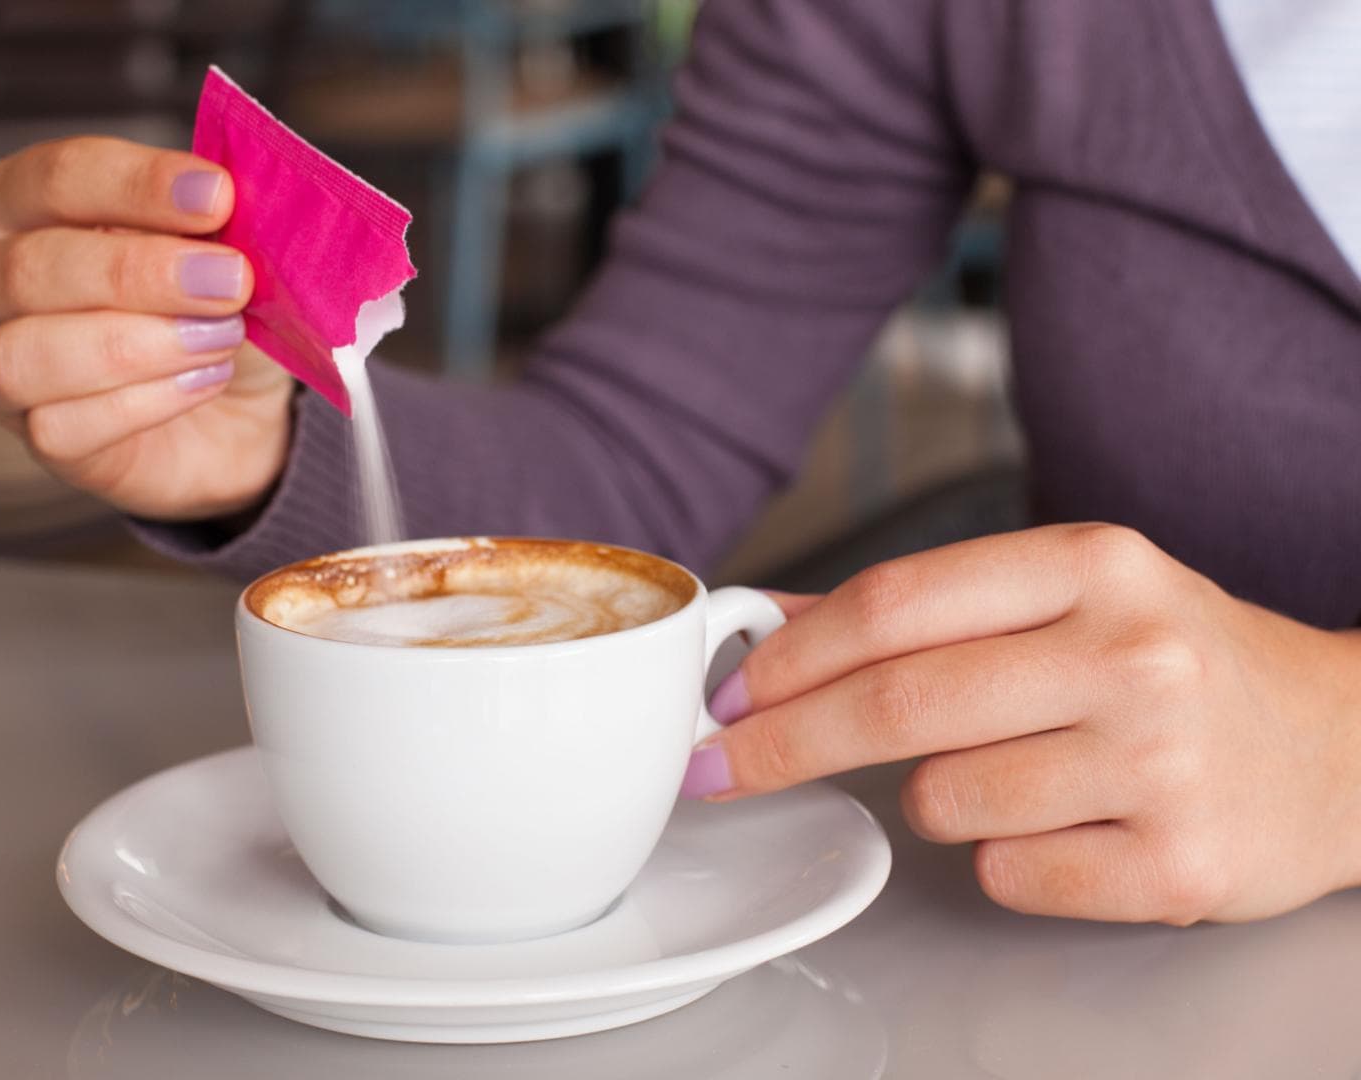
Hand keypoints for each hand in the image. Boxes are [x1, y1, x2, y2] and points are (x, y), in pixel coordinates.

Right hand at [0, 137, 292, 519]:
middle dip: (139, 271)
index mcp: (12, 200)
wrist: (233, 405)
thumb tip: (227, 205)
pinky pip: (58, 428)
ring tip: (219, 337)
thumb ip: (209, 217)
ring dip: (136, 344)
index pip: (54, 177)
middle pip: (29, 267)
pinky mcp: (34, 440)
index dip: (136, 184)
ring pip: (24, 355)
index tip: (217, 195)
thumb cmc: (204, 300)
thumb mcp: (214, 242)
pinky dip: (142, 404)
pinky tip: (202, 382)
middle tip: (231, 279)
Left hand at [685, 524, 1360, 922]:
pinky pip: (1009, 871)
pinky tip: (1059, 826)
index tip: (725, 694)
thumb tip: (771, 624)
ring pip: (946, 796)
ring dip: (930, 800)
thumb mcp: (1068, 597)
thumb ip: (924, 607)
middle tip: (723, 766)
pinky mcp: (1179, 859)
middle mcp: (1133, 652)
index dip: (789, 655)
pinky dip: (1000, 857)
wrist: (1345, 746)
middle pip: (899, 701)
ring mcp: (1162, 760)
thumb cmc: (1182, 665)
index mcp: (1094, 565)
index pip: (896, 602)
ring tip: (1004, 776)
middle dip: (785, 740)